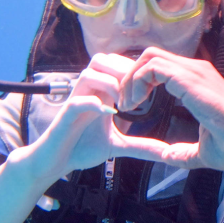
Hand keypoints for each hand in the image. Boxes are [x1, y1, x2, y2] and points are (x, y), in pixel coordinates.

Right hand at [21, 54, 162, 182]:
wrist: (56, 162)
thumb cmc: (82, 148)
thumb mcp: (117, 146)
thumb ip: (141, 146)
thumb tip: (167, 152)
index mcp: (100, 93)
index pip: (115, 65)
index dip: (133, 70)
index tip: (151, 88)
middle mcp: (87, 92)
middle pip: (102, 60)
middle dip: (123, 69)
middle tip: (139, 90)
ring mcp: (75, 102)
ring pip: (88, 73)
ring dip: (109, 83)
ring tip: (124, 103)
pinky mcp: (64, 117)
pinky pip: (77, 101)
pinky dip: (93, 104)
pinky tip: (109, 113)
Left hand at [116, 47, 223, 170]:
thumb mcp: (202, 150)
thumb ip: (183, 152)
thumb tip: (169, 157)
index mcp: (198, 82)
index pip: (163, 66)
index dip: (142, 80)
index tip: (133, 104)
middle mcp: (195, 71)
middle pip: (152, 56)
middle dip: (132, 76)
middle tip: (125, 102)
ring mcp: (193, 72)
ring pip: (150, 57)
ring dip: (132, 78)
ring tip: (127, 103)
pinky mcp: (188, 78)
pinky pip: (153, 67)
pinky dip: (138, 81)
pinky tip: (135, 103)